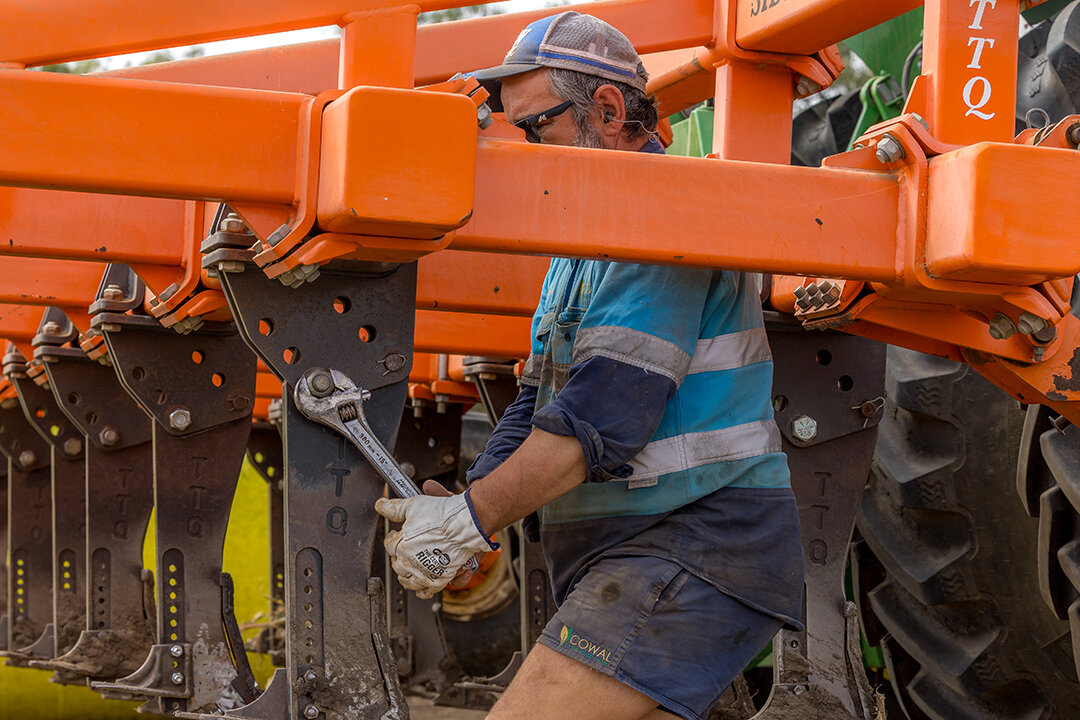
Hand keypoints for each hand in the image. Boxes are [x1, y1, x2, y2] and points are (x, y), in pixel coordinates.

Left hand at [375, 483, 492, 598]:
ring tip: (407, 570)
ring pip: (408, 581)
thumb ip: (394, 508)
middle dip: (397, 557)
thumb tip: (380, 505)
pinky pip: (427, 591)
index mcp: (401, 545)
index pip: (389, 545)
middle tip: (401, 551)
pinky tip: (421, 589)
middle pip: (396, 565)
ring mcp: (424, 573)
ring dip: (405, 576)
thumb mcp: (414, 506)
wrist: (465, 524)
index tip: (395, 534)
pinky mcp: (439, 579)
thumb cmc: (442, 515)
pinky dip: (423, 591)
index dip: (392, 538)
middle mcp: (410, 562)